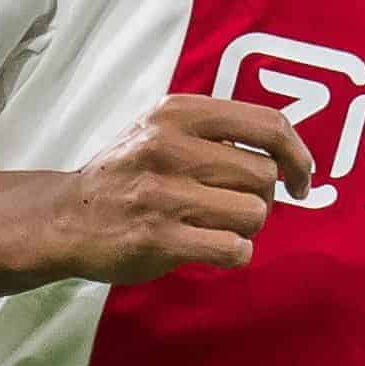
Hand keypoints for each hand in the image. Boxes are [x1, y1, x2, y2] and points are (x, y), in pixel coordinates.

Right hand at [55, 95, 313, 283]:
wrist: (64, 217)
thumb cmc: (130, 173)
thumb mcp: (165, 129)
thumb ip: (221, 132)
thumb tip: (291, 154)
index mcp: (178, 113)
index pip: (269, 125)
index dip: (297, 155)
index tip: (300, 179)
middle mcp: (169, 146)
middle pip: (264, 176)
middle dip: (262, 198)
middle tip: (235, 206)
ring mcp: (162, 193)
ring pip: (254, 213)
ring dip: (246, 227)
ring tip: (215, 225)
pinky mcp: (158, 238)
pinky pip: (233, 248)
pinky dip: (234, 253)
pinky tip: (211, 247)